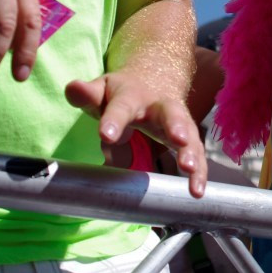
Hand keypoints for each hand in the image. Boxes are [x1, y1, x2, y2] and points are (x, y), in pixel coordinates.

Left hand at [65, 71, 206, 196]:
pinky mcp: (187, 138)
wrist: (155, 80)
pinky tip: (197, 191)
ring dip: (191, 152)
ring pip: (189, 135)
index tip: (105, 135)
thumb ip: (86, 94)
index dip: (114, 120)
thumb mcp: (102, 90)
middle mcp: (160, 107)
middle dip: (175, 125)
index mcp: (132, 96)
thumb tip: (72, 88)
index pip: (121, 107)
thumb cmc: (121, 94)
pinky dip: (199, 172)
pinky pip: (196, 155)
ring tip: (189, 169)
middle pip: (170, 113)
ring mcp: (177, 122)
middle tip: (177, 138)